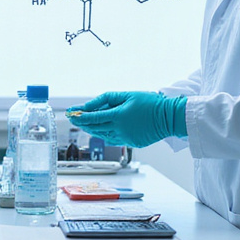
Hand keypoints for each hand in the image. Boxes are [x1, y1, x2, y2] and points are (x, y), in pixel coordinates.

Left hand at [67, 91, 186, 148]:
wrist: (169, 117)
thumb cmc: (150, 103)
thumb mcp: (127, 95)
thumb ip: (107, 99)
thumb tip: (91, 105)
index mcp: (118, 116)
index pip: (93, 117)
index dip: (80, 116)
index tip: (71, 113)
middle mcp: (120, 130)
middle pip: (95, 127)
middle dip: (82, 123)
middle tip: (73, 118)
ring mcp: (126, 138)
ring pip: (103, 135)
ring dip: (92, 129)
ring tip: (85, 124)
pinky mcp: (131, 143)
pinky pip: (113, 140)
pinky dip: (105, 134)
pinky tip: (102, 130)